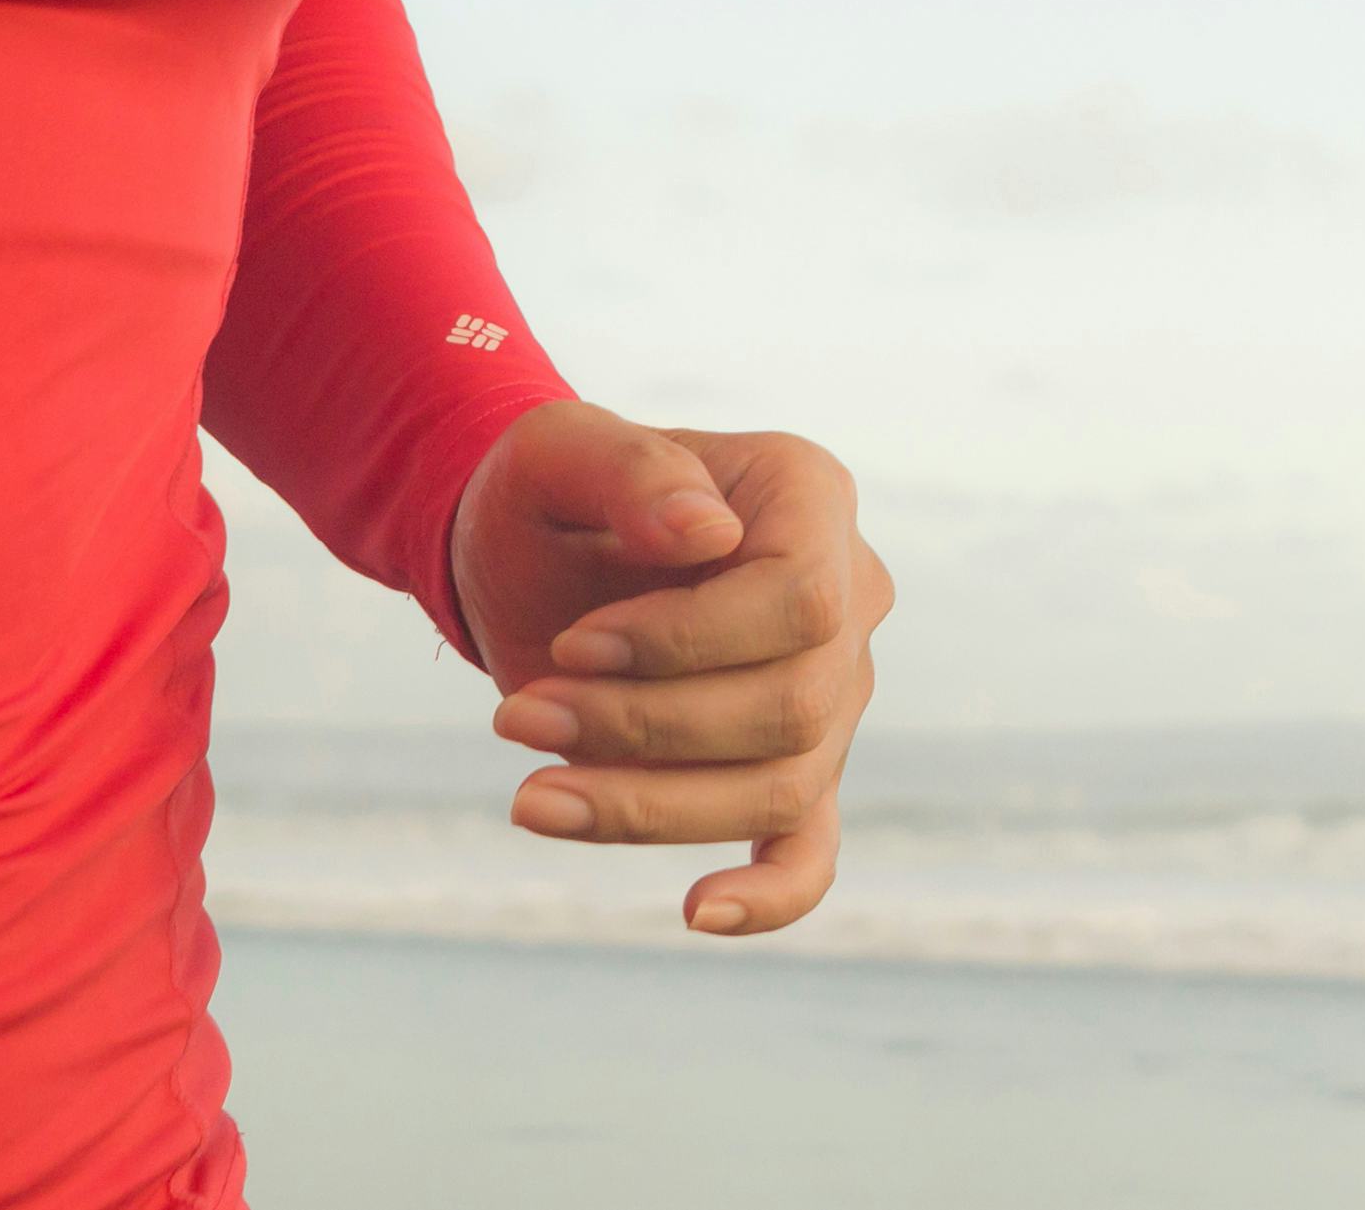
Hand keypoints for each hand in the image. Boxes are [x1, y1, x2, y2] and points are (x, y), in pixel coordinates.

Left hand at [457, 406, 890, 937]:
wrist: (532, 554)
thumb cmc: (554, 492)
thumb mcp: (562, 453)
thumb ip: (633, 471)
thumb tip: (709, 535)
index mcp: (811, 499)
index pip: (800, 600)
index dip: (687, 643)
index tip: (572, 646)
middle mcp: (849, 598)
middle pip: (790, 705)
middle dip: (645, 728)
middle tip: (516, 716)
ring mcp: (831, 694)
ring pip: (780, 786)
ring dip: (648, 806)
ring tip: (530, 796)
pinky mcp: (791, 770)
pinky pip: (809, 849)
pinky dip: (769, 894)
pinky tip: (699, 911)